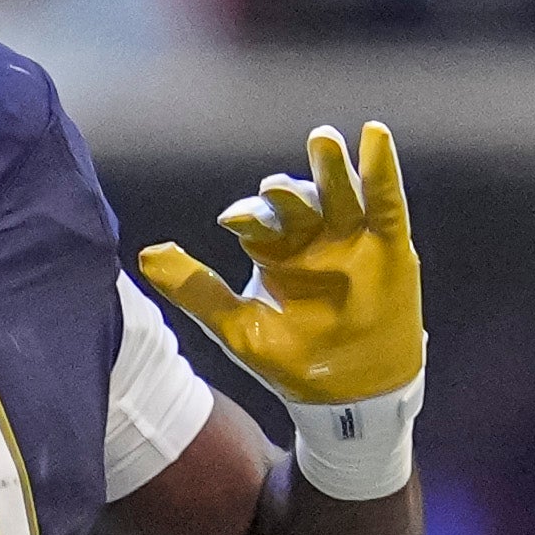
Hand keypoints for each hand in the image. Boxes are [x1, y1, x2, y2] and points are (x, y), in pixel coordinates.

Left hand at [138, 120, 423, 408]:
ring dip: (331, 167)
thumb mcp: (238, 329)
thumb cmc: (292, 361)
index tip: (234, 222)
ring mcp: (351, 237)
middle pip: (298, 200)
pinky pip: (387, 201)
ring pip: (340, 192)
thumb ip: (196, 291)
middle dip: (286, 191)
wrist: (347, 398)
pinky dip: (382, 170)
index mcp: (275, 248)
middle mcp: (312, 234)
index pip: (260, 219)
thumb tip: (144, 255)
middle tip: (273, 188)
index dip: (249, 216)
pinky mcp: (391, 245)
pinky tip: (375, 136)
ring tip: (322, 140)